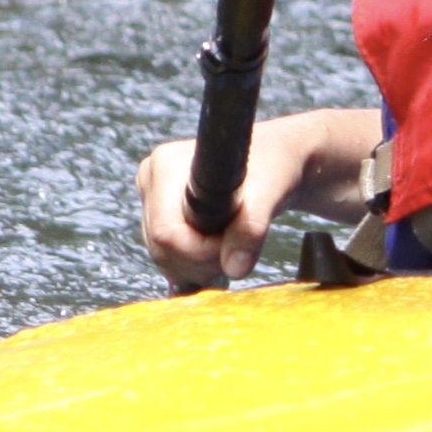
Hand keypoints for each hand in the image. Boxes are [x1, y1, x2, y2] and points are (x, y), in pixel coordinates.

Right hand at [135, 108, 380, 289]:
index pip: (166, 232)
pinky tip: (221, 256)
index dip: (201, 250)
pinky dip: (197, 266)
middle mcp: (153, 181)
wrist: (278, 164)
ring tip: (234, 245)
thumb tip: (234, 267)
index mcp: (165, 166)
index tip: (236, 242)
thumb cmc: (273, 166)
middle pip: (162, 249)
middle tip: (239, 247)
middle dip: (203, 260)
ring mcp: (154, 201)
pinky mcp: (162, 218)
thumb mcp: (269, 191)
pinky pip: (170, 259)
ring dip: (202, 265)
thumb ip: (251, 227)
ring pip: (165, 258)